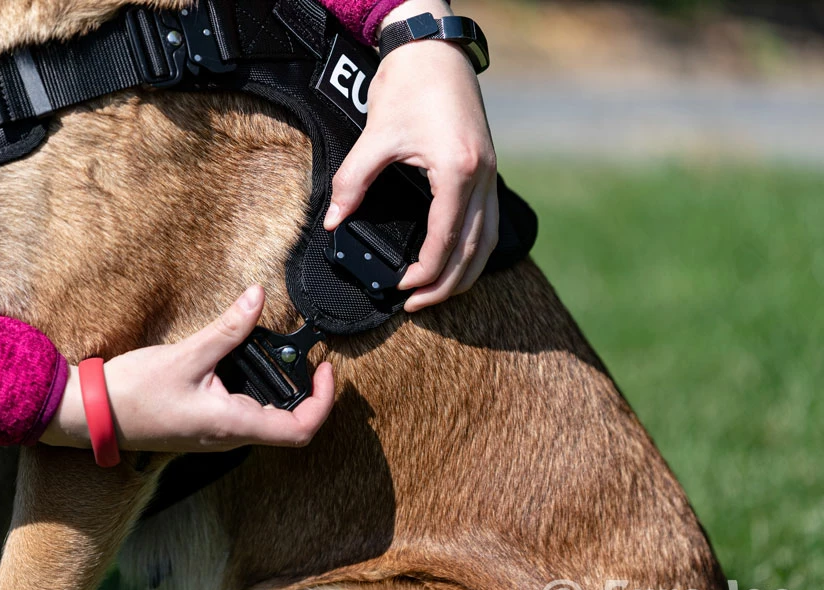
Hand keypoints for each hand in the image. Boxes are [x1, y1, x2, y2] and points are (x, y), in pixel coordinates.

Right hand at [41, 285, 334, 451]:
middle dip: (307, 392)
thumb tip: (257, 298)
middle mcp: (230, 435)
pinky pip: (244, 411)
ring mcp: (217, 433)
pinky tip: (245, 361)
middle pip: (288, 425)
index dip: (323, 402)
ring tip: (281, 355)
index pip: (299, 430)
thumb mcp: (187, 355)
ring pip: (266, 418)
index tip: (324, 370)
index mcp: (233, 424)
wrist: (92, 415)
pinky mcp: (205, 425)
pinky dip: (256, 388)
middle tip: (309, 359)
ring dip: (281, 390)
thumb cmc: (133, 394)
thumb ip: (228, 328)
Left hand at [323, 0, 498, 312]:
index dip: (423, 272)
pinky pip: (489, 223)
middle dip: (445, 284)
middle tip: (417, 305)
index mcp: (457, 171)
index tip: (400, 289)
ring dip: (465, 273)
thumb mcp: (375, 136)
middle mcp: (482, 177)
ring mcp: (491, 175)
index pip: (444, 240)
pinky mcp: (489, 170)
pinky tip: (457, 261)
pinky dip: (475, 250)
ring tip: (438, 293)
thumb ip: (353, 182)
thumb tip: (333, 220)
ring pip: (487, 242)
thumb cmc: (409, 84)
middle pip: (472, 251)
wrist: (433, 49)